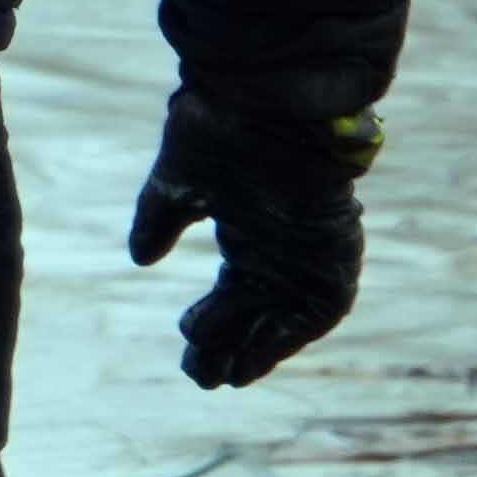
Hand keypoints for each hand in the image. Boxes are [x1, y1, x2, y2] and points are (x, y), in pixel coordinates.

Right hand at [130, 86, 376, 386]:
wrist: (268, 100)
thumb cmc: (222, 129)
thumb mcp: (179, 184)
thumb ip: (162, 221)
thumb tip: (142, 258)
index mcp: (250, 232)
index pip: (235, 294)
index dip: (213, 324)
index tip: (190, 349)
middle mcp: (283, 249)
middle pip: (259, 313)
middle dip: (230, 346)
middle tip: (199, 375)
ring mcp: (310, 252)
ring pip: (286, 318)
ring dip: (259, 350)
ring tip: (224, 376)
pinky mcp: (334, 252)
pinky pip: (320, 309)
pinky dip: (289, 336)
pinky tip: (258, 357)